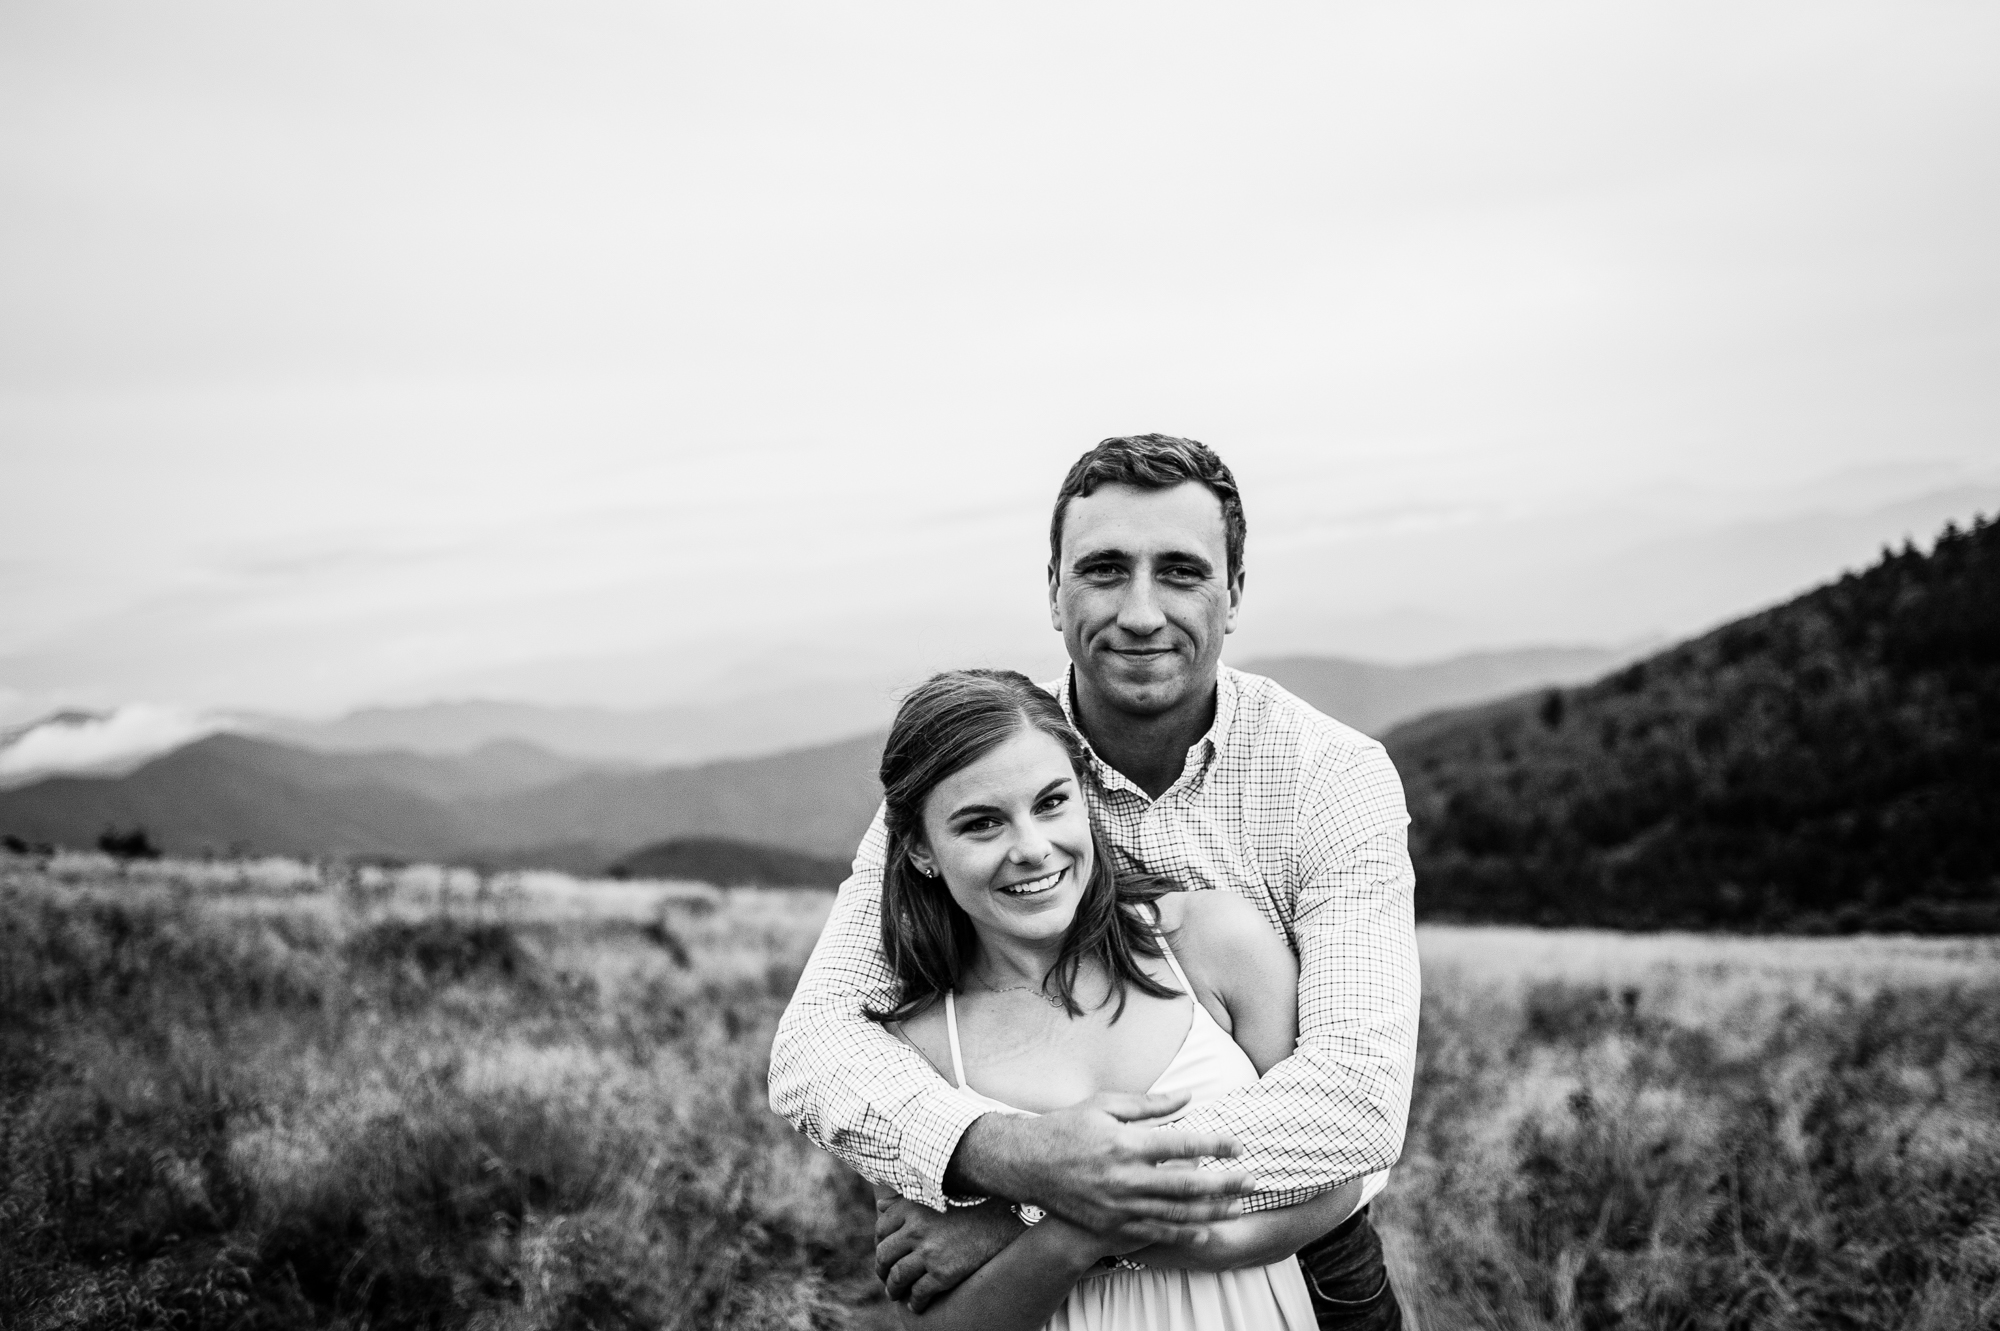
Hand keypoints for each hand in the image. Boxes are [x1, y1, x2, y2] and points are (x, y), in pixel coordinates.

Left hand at [874, 1189, 1023, 1312]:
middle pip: (884, 1255)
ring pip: (898, 1277)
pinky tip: (917, 1304)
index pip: (881, 1229)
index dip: (880, 1244)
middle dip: (882, 1270)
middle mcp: (917, 1229)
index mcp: (912, 1207)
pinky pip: (919, 1293)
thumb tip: (879, 1207)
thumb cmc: (971, 1204)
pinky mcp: (943, 1273)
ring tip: (896, 1293)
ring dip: (893, 1289)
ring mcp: (930, 1252)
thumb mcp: (936, 1194)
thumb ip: (906, 1199)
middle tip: (886, 1278)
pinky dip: (914, 1303)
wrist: (1004, 1221)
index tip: (885, 1253)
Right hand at [949, 1091, 1253, 1247]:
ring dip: (1212, 1211)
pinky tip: (1205, 1230)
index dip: (1215, 1143)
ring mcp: (1119, 1205)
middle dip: (1226, 1183)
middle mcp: (1126, 1177)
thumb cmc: (1068, 1127)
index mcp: (1127, 1142)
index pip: (1183, 1143)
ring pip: (1176, 1213)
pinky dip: (1182, 1233)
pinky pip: (1154, 1231)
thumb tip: (1189, 1096)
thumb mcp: (1106, 1105)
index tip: (1238, 1144)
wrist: (1027, 1164)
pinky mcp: (1111, 1223)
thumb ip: (1150, 1104)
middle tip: (1254, 1181)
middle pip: (1188, 1183)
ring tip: (1238, 1208)